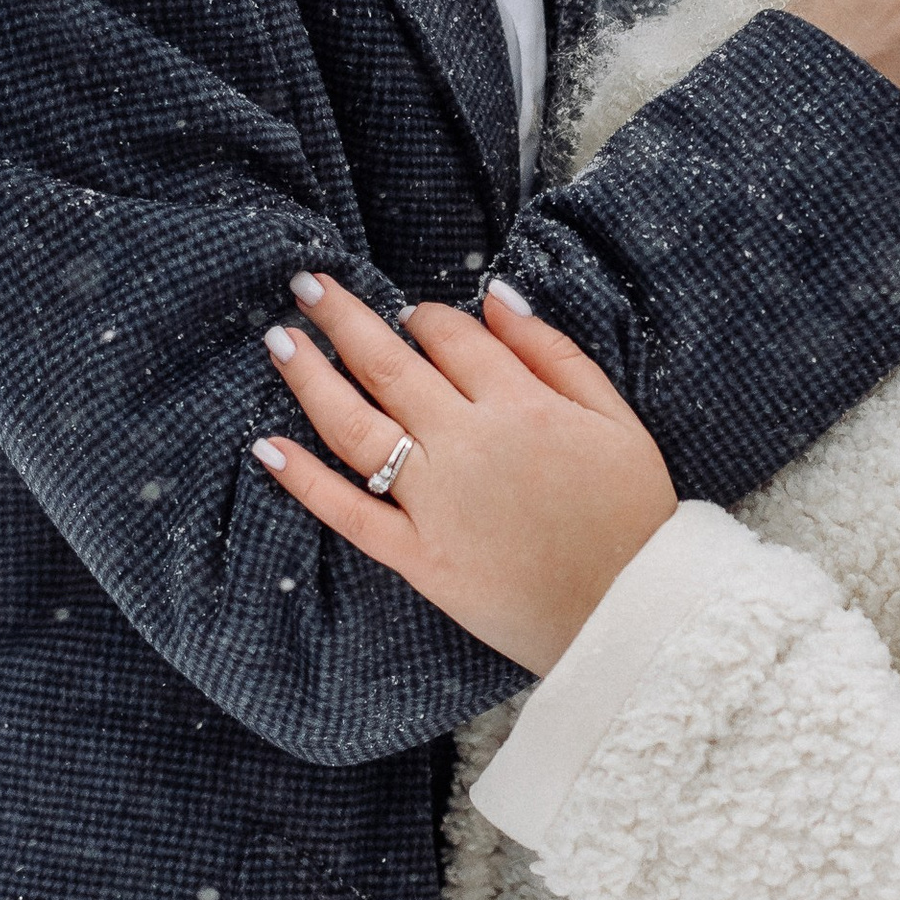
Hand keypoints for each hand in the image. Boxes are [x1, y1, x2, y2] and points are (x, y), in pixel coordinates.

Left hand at [251, 273, 675, 676]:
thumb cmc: (631, 513)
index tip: (408, 315)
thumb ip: (554, 353)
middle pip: (389, 366)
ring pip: (356, 426)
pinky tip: (267, 447)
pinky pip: (349, 513)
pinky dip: (305, 480)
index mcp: (521, 404)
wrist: (632, 613)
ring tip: (279, 342)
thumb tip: (495, 298)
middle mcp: (468, 443)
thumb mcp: (615, 417)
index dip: (422, 317)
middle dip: (343, 318)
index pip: (450, 338)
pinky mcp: (419, 557)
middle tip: (307, 286)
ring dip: (310, 378)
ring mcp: (436, 501)